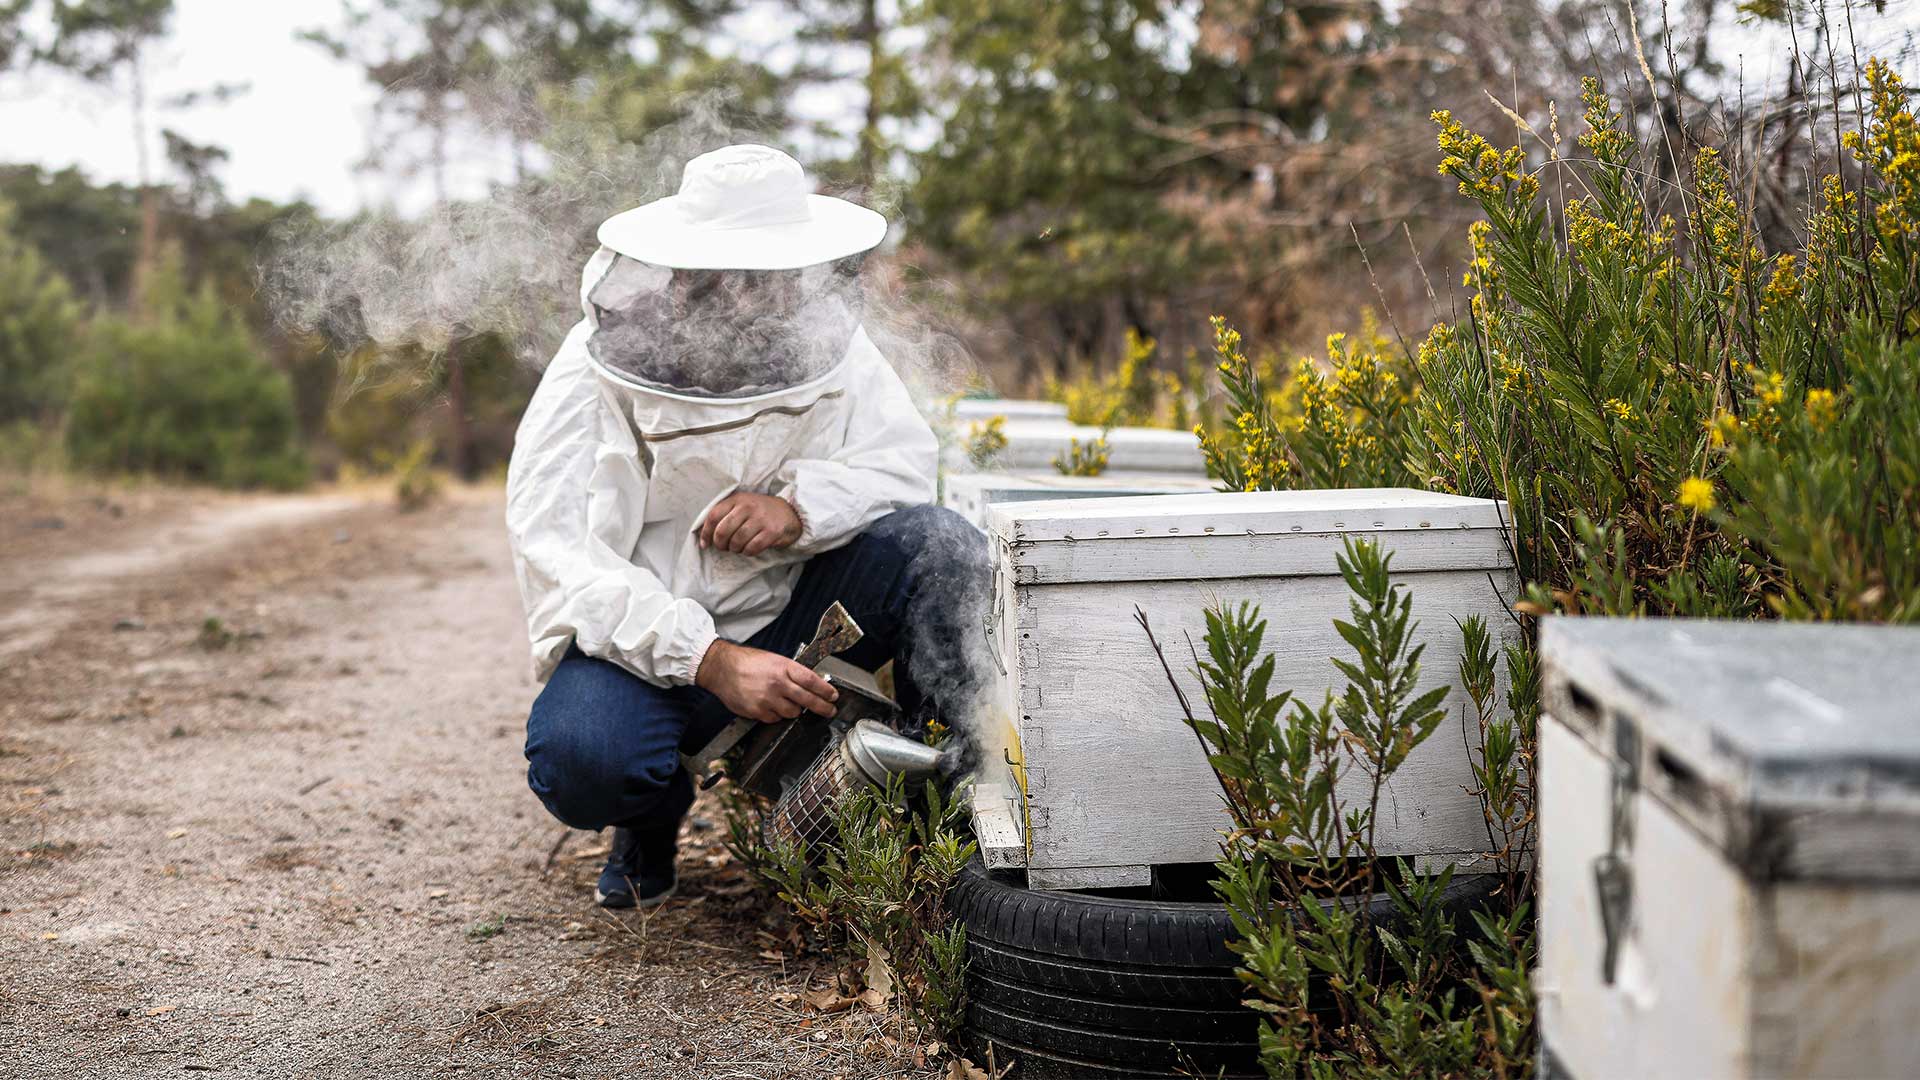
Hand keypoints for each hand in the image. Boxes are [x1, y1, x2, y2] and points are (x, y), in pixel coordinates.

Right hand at [696, 640, 837, 723]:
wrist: (722, 668)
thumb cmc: (747, 662)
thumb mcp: (774, 660)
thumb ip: (792, 672)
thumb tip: (811, 683)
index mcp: (783, 667)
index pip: (812, 681)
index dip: (826, 690)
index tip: (833, 696)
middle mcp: (777, 684)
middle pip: (807, 700)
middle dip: (823, 707)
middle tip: (830, 710)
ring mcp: (767, 699)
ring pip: (792, 712)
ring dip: (794, 709)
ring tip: (786, 701)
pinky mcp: (757, 711)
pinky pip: (775, 719)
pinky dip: (776, 714)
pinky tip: (770, 705)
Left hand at [698, 492, 801, 554]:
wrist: (790, 513)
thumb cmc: (760, 512)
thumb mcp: (742, 505)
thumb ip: (725, 514)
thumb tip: (704, 534)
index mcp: (737, 499)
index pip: (713, 515)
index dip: (706, 533)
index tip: (704, 544)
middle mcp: (748, 507)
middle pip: (723, 530)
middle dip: (720, 544)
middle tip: (723, 547)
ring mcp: (760, 519)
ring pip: (737, 541)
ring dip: (734, 549)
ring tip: (737, 547)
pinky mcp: (771, 531)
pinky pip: (752, 548)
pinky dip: (747, 552)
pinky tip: (749, 549)